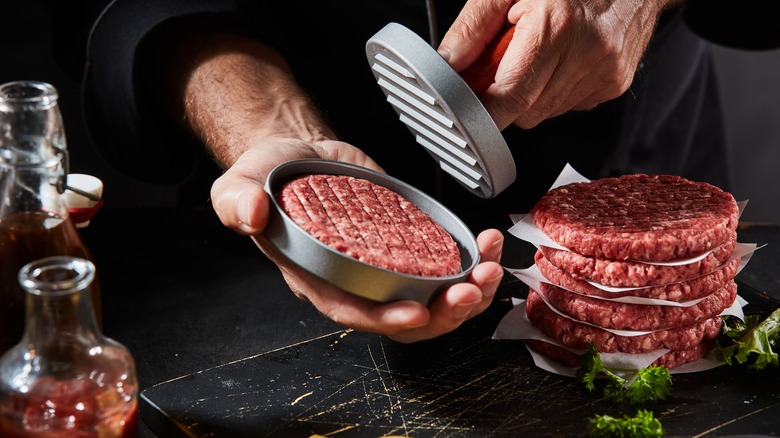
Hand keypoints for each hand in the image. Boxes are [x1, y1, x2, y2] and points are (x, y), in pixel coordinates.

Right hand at [211, 139, 504, 342]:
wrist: (300, 153)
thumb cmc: (270, 176)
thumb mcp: (241, 182)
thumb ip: (237, 200)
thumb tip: (251, 213)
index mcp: (318, 278)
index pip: (353, 311)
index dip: (385, 319)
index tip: (417, 312)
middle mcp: (357, 279)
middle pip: (405, 318)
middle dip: (443, 313)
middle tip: (470, 290)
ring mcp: (387, 263)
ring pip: (434, 297)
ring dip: (469, 292)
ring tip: (492, 268)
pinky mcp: (409, 241)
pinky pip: (446, 264)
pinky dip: (473, 259)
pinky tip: (488, 241)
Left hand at [438, 0, 672, 128]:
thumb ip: (473, 27)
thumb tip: (448, 64)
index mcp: (557, 26)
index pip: (508, 98)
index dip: (480, 111)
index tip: (463, 106)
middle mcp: (586, 53)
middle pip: (523, 112)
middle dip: (503, 97)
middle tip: (502, 63)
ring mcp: (604, 74)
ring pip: (544, 113)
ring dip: (529, 92)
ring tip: (536, 52)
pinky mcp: (614, 85)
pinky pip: (567, 105)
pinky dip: (554, 89)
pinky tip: (559, 59)